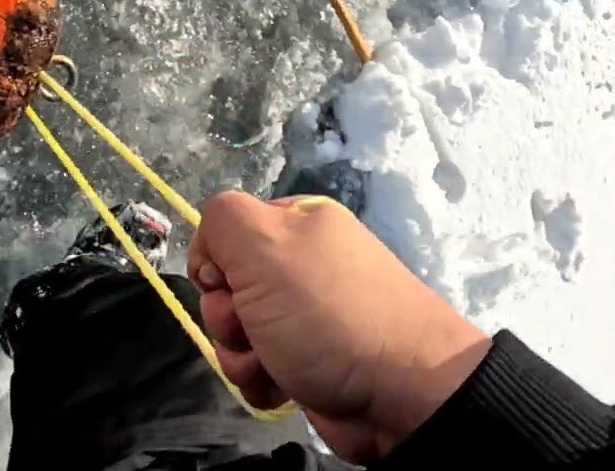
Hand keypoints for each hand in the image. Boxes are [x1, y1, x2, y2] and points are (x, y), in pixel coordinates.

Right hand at [187, 191, 490, 461]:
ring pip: (235, 333)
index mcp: (296, 224)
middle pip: (225, 287)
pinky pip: (258, 368)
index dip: (217, 262)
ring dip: (240, 355)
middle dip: (227, 317)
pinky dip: (260, 381)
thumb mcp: (265, 242)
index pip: (224, 232)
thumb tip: (210, 256)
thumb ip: (221, 220)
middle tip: (253, 329)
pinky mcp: (308, 364)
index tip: (229, 283)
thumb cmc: (327, 313)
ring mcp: (305, 318)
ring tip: (271, 366)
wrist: (404, 394)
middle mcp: (301, 266)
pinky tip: (280, 389)